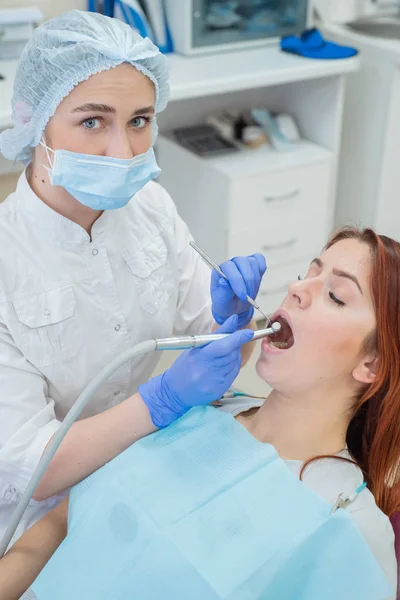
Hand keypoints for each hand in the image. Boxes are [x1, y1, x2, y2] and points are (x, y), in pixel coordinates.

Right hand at [139, 315, 253, 427]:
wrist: (174, 392)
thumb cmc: (184, 367)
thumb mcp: (195, 348)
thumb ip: (216, 334)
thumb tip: (233, 320)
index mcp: (199, 357)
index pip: (223, 346)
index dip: (238, 338)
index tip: (248, 333)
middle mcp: (207, 370)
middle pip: (231, 354)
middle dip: (236, 345)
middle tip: (232, 342)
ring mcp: (214, 382)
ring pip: (234, 363)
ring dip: (234, 356)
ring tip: (224, 355)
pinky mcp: (219, 390)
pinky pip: (233, 374)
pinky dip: (233, 366)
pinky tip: (225, 365)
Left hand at [211, 254, 266, 327]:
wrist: (234, 306)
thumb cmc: (226, 303)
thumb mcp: (222, 302)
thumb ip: (223, 292)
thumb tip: (223, 281)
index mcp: (219, 271)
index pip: (229, 267)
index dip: (237, 280)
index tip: (242, 295)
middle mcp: (231, 263)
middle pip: (242, 262)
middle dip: (248, 281)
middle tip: (248, 297)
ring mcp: (242, 262)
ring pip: (252, 262)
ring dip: (255, 280)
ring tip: (250, 293)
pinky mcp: (253, 263)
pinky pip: (260, 260)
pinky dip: (261, 269)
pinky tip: (256, 281)